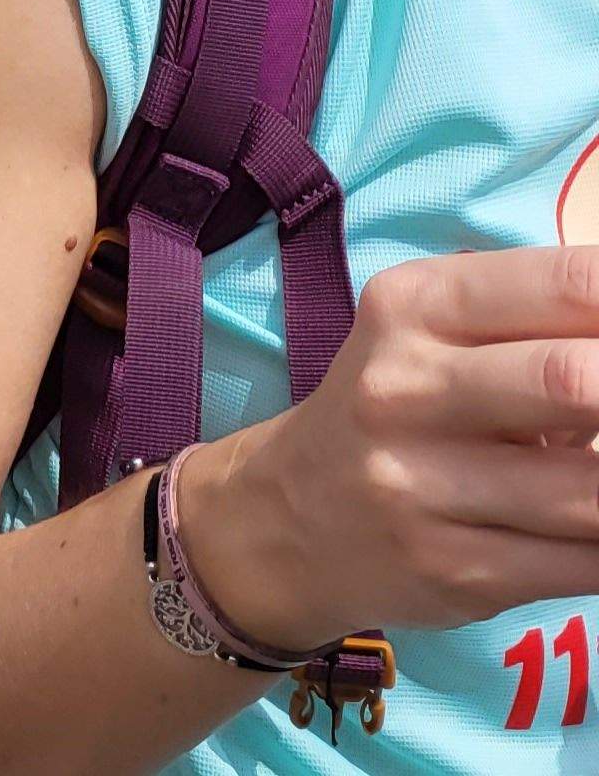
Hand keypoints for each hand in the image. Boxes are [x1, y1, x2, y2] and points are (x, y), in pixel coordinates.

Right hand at [175, 247, 598, 653]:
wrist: (285, 517)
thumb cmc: (402, 406)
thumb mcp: (443, 334)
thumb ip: (553, 323)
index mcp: (414, 308)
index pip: (570, 284)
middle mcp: (404, 391)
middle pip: (574, 381)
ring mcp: (421, 489)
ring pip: (595, 494)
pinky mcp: (454, 570)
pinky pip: (589, 563)